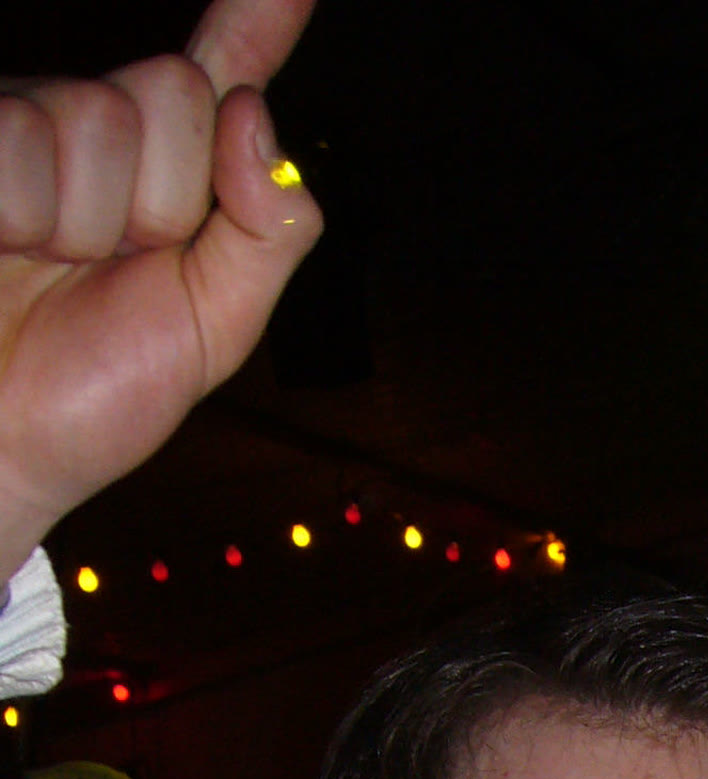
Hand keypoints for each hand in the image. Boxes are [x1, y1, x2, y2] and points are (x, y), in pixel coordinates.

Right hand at [0, 0, 320, 581]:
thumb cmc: (93, 395)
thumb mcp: (215, 328)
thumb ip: (266, 232)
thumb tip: (258, 118)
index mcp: (166, 176)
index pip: (223, 77)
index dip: (259, 18)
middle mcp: (88, 129)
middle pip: (173, 93)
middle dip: (160, 198)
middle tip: (104, 268)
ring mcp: (16, 128)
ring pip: (96, 116)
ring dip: (81, 219)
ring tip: (40, 268)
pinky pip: (16, 143)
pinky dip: (17, 215)